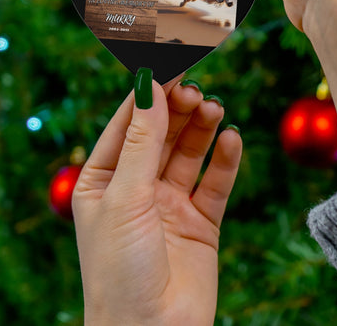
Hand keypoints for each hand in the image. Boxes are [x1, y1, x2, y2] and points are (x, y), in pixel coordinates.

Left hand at [72, 75, 241, 325]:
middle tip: (196, 92)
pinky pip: (216, 182)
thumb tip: (149, 86)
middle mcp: (138, 188)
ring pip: (190, 153)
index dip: (149, 94)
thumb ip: (142, 141)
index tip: (171, 65)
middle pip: (162, 134)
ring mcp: (170, 203)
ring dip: (202, 129)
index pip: (128, 124)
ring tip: (215, 109)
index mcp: (104, 181)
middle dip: (178, 110)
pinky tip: (232, 140)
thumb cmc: (120, 270)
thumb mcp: (125, 197)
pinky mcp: (201, 220)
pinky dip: (225, 159)